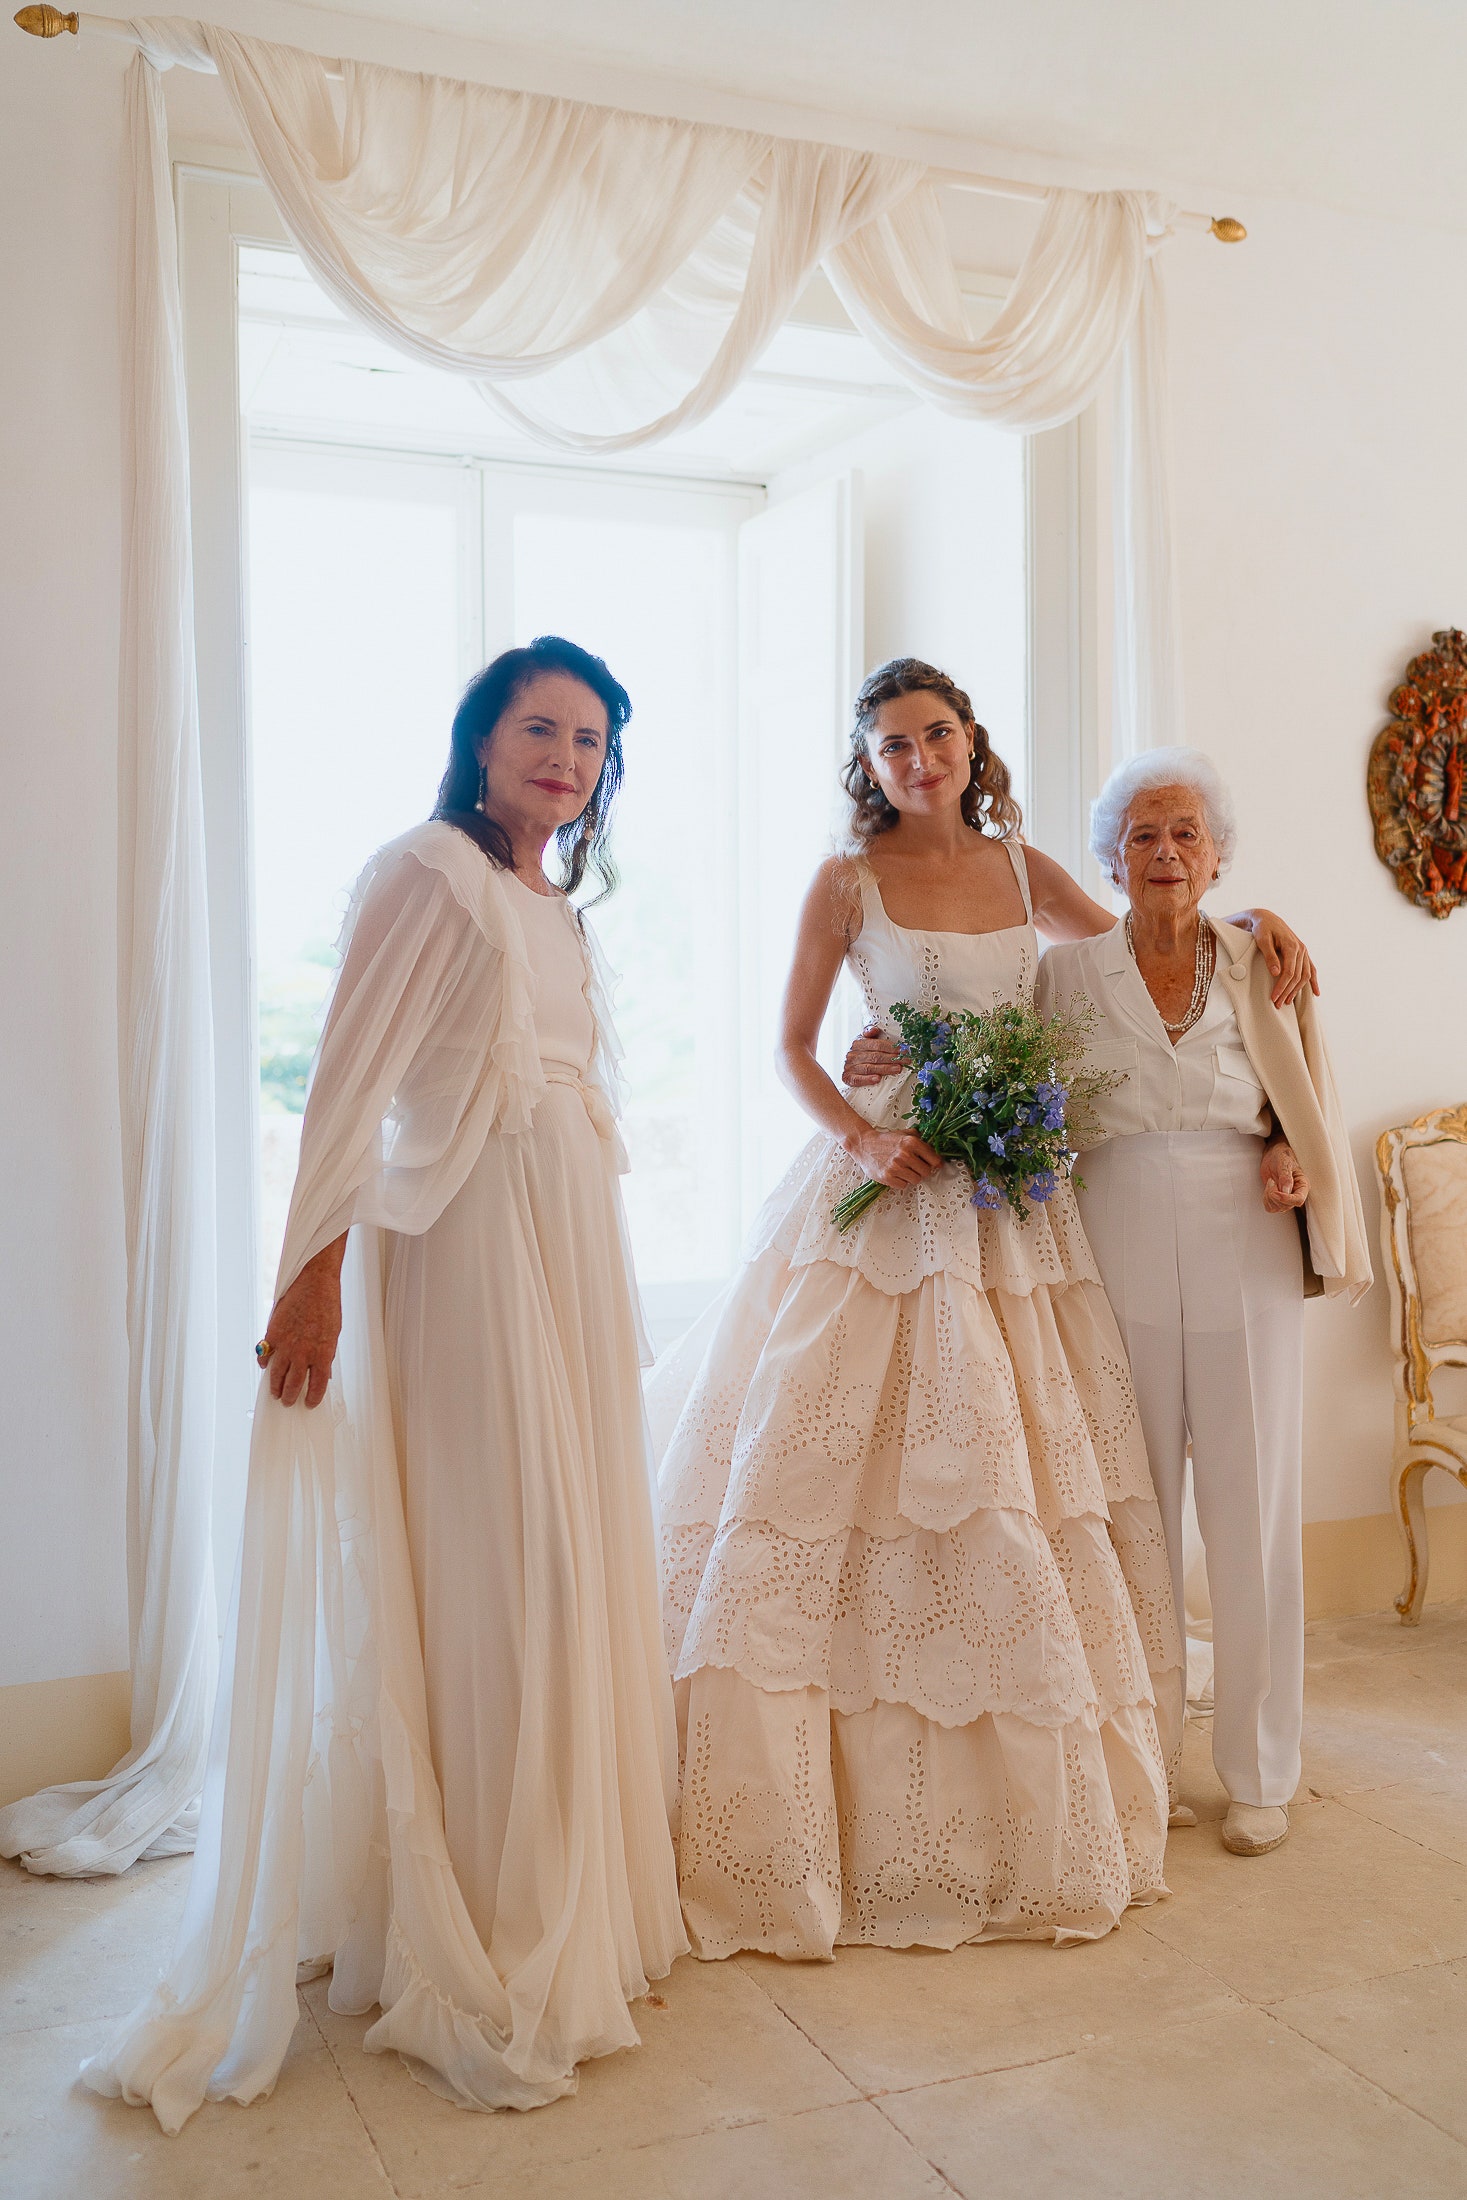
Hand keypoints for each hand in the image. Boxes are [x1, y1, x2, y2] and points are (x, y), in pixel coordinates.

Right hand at [262, 1242, 344, 1407]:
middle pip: (293, 1384)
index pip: (317, 1385)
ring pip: (277, 1374)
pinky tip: (266, 1366)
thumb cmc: (327, 1305)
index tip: (309, 1403)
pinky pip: (265, 1355)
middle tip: (287, 1401)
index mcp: (323, 1354)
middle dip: (290, 1396)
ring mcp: (286, 1344)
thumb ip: (326, 1354)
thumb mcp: (333, 1333)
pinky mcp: (272, 1334)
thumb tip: (322, 1373)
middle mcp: (303, 1353)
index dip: (312, 1398)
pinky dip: (265, 1363)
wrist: (315, 1283)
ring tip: (275, 1392)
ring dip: (275, 1386)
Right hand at [842, 1024, 908, 1086]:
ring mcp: (849, 1066)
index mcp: (857, 1043)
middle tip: (905, 1061)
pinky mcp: (848, 1078)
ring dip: (885, 1069)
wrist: (849, 1067)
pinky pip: (858, 1079)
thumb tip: (874, 1030)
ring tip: (898, 1069)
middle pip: (875, 1056)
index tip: (903, 1051)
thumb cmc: (862, 1053)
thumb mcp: (865, 1041)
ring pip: (869, 1068)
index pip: (877, 1045)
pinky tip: (878, 1079)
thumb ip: (870, 1033)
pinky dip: (868, 1079)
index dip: (891, 1048)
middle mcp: (852, 1054)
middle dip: (892, 1059)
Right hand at [855, 1128, 941, 1188]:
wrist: (864, 1145)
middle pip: (927, 1172)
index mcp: (911, 1142)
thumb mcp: (904, 1133)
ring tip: (904, 1170)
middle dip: (922, 1170)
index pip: (935, 1159)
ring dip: (912, 1177)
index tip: (933, 1165)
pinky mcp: (887, 1177)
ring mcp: (896, 1167)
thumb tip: (935, 1146)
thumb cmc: (885, 1140)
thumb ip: (920, 1138)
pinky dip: (901, 1182)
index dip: (935, 1163)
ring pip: (916, 1180)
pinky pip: (904, 1185)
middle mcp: (905, 1154)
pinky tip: (896, 1174)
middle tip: (915, 1167)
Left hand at [1233, 909, 1319, 1006]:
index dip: (1282, 986)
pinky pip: (1311, 969)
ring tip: (1288, 1001)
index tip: (1274, 997)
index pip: (1289, 972)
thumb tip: (1276, 973)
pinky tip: (1316, 993)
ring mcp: (1304, 952)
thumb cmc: (1263, 929)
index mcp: (1292, 946)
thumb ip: (1270, 956)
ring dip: (1297, 990)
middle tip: (1278, 1004)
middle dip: (1288, 992)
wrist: (1267, 919)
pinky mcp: (1303, 953)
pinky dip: (1314, 981)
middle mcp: (1301, 949)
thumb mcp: (1263, 941)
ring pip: (1305, 975)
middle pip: (1297, 976)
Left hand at [1260, 1141, 1308, 1213]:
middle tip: (1271, 1180)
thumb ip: (1286, 1177)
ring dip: (1269, 1197)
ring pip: (1277, 1208)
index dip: (1286, 1199)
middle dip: (1274, 1195)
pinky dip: (1265, 1199)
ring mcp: (1286, 1199)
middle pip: (1286, 1206)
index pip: (1299, 1200)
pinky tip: (1268, 1188)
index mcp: (1303, 1185)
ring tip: (1271, 1182)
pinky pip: (1270, 1208)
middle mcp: (1296, 1194)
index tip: (1275, 1192)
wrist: (1274, 1156)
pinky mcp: (1277, 1200)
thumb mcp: (1284, 1163)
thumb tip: (1286, 1191)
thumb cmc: (1282, 1156)